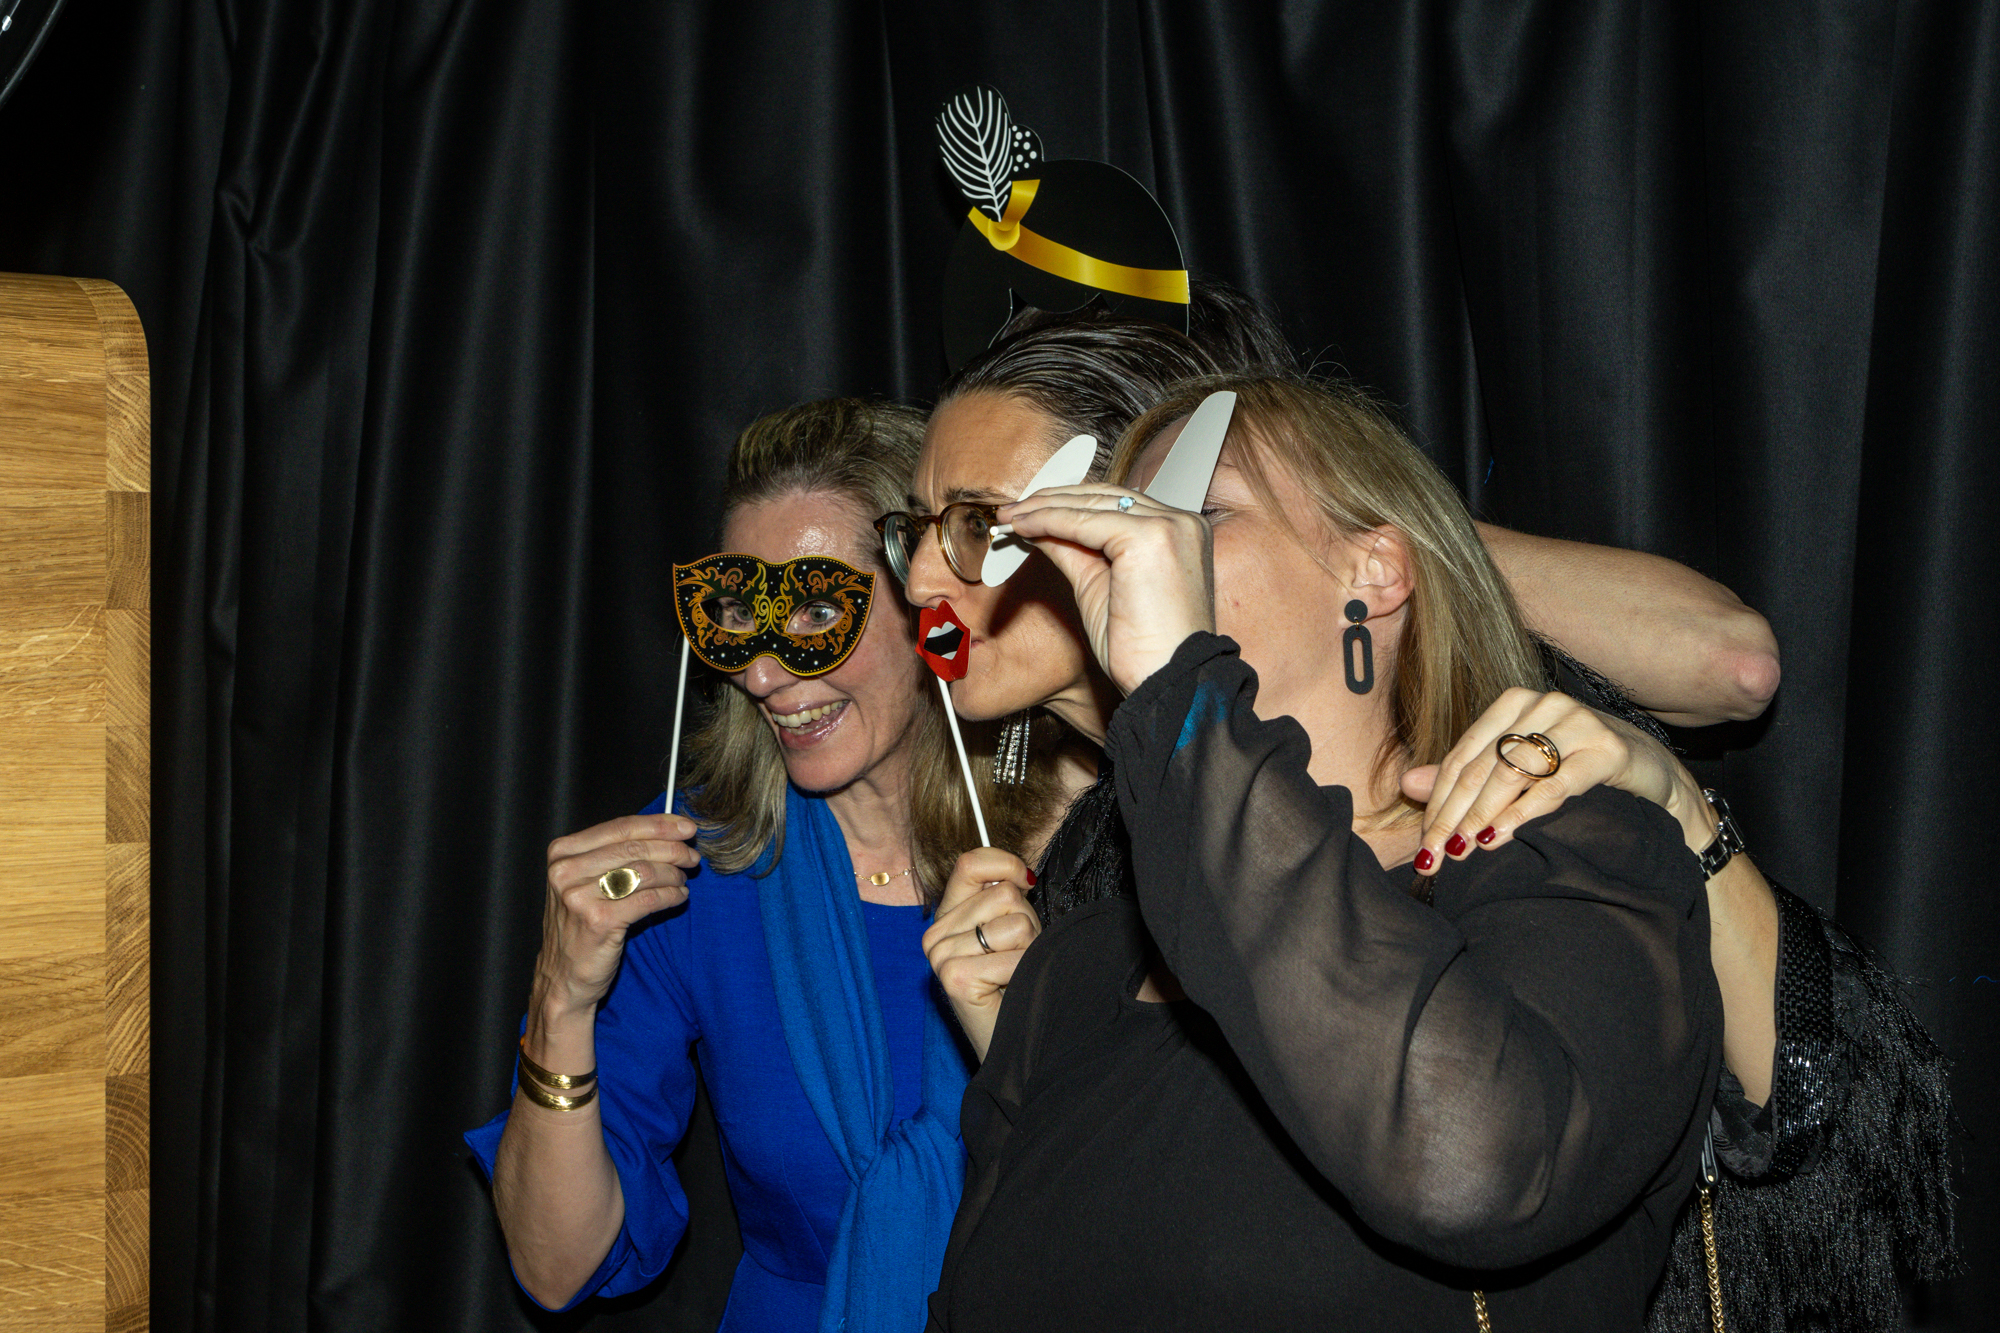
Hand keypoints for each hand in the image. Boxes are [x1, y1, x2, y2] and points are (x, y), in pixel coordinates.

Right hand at [531, 813, 701, 1020]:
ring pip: (644, 872)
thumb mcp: (585, 882)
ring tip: (683, 879)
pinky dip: (670, 895)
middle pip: (634, 848)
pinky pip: (648, 899)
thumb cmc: (581, 926)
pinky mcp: (599, 921)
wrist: (563, 977)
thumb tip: (666, 830)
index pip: (620, 827)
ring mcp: (579, 896)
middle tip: (692, 856)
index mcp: (562, 853)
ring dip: (673, 874)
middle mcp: (566, 871)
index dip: (659, 824)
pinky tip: (679, 896)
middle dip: (672, 848)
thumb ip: (614, 855)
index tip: (686, 826)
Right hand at [920, 847, 1040, 1061]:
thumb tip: (1020, 873)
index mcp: (947, 916)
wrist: (1015, 1047)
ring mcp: (940, 957)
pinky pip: (1010, 955)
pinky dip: (1022, 972)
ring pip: (1013, 921)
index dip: (1004, 864)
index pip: (971, 863)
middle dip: (1027, 923)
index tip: (1025, 882)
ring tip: (1015, 974)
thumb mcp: (1011, 930)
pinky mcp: (954, 978)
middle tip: (1017, 957)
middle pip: (1003, 894)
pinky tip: (1010, 990)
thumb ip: (1005, 895)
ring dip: (1028, 949)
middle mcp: (936, 935)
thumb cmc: (1017, 986)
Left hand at [996, 485, 1212, 693]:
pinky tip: (1023, 526)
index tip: (1029, 514)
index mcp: (1180, 533)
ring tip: (1010, 517)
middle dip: (1052, 501)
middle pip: (1104, 497)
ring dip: (1043, 508)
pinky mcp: (1149, 537)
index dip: (1069, 505)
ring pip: (1092, 504)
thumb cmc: (1143, 649)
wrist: (1168, 682)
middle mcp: (1181, 522)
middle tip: (1012, 511)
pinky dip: (1048, 521)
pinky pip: (1084, 521)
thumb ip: (1075, 550)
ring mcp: (1169, 526)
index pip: (1117, 504)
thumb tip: (1039, 526)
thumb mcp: (1100, 586)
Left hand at [1402, 687, 1711, 874]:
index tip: (1424, 844)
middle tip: (1436, 855)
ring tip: (1464, 848)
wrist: (1649, 772)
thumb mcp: (1518, 769)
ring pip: (1514, 772)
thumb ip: (1467, 774)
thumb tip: (1410, 784)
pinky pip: (1555, 784)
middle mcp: (1543, 704)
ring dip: (1483, 814)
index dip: (1438, 801)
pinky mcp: (1607, 749)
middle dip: (1454, 814)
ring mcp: (1577, 722)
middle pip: (1483, 766)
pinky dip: (1524, 811)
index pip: (1463, 756)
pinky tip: (1502, 835)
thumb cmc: (1576, 768)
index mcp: (1513, 703)